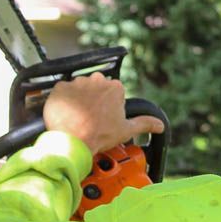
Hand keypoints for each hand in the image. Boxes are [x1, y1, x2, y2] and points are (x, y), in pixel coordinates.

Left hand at [43, 73, 164, 154]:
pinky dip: (63, 101)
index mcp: (115, 87)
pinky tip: (66, 114)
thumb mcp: (126, 130)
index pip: (112, 93)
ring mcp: (77, 82)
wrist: (73, 141)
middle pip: (95, 88)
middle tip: (90, 118)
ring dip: (77, 99)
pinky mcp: (60, 87)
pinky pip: (62, 91)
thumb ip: (144, 123)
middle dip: (93, 99)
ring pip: (78, 89)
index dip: (108, 106)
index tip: (103, 117)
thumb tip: (160, 125)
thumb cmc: (100, 135)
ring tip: (77, 117)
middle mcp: (97, 80)